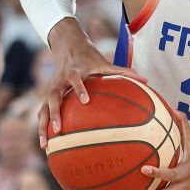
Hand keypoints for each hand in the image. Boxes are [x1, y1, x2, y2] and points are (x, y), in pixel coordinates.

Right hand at [38, 19, 142, 145]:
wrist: (67, 44)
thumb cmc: (89, 56)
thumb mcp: (104, 62)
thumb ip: (123, 71)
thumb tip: (146, 79)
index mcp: (75, 71)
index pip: (76, 79)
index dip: (80, 89)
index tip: (86, 101)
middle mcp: (60, 80)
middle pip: (52, 96)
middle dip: (54, 113)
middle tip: (59, 129)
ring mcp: (52, 88)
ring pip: (43, 107)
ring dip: (43, 125)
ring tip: (44, 145)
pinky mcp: (49, 94)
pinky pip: (43, 111)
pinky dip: (43, 125)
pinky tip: (45, 144)